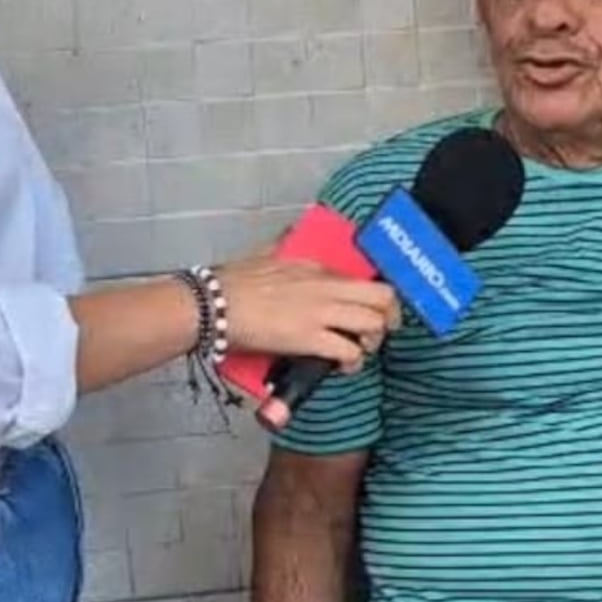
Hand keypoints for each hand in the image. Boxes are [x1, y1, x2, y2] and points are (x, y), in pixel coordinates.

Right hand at [219, 255, 398, 369]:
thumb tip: (287, 234)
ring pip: (374, 324)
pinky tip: (342, 366)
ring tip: (360, 350)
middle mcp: (325, 287)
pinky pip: (350, 351)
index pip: (363, 278)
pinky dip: (352, 362)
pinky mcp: (309, 338)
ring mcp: (319, 312)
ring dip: (373, 341)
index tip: (372, 311)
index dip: (375, 299)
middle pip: (383, 296)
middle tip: (380, 331)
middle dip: (390, 317)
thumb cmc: (231, 284)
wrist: (211, 304)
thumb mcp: (264, 254)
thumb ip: (281, 245)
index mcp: (315, 268)